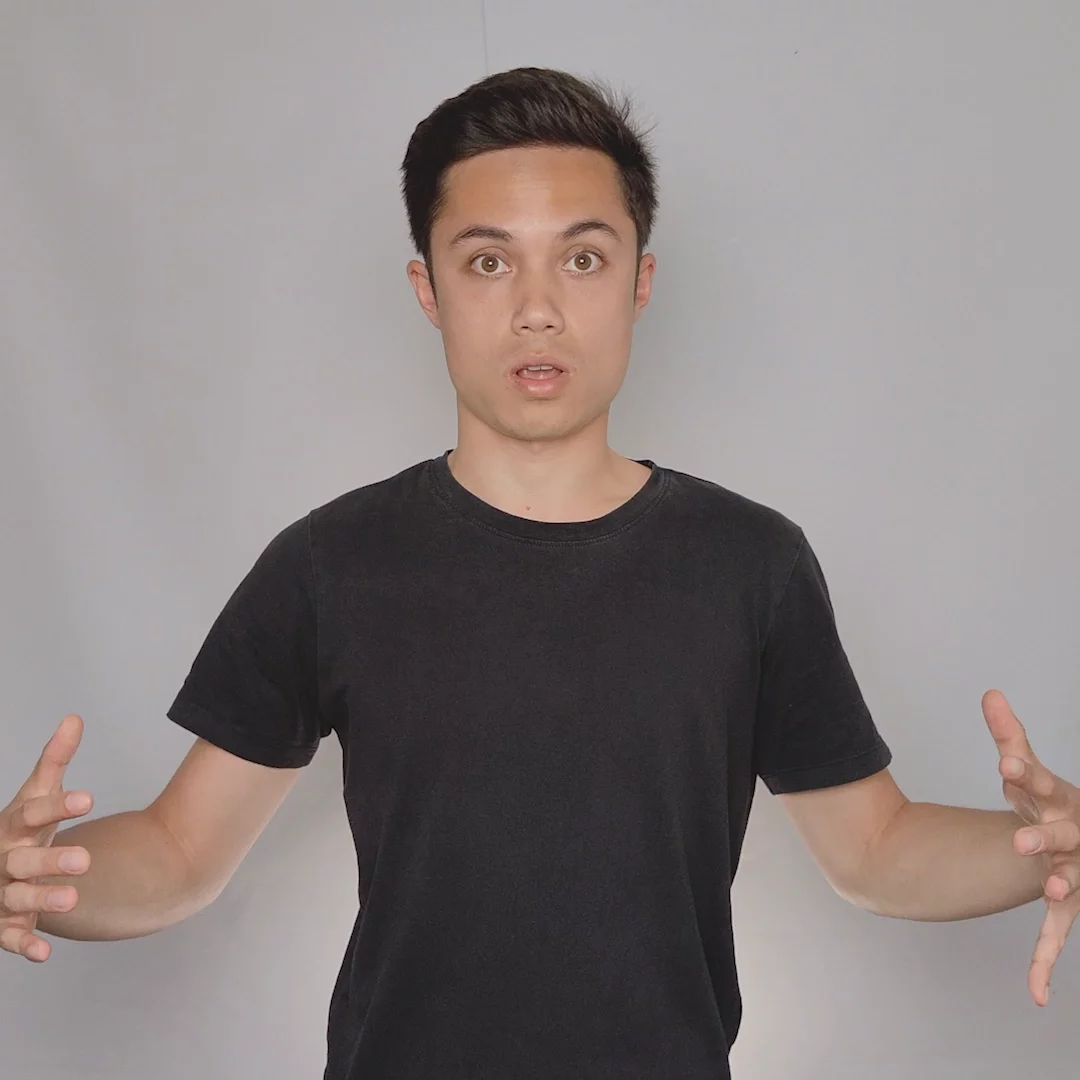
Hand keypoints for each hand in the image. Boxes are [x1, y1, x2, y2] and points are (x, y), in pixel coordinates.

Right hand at [0, 714, 94, 961]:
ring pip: (16, 896)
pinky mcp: (2, 920)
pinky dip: (23, 944)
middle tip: (86, 860)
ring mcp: (0, 890)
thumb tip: (74, 719)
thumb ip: (55, 759)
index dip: (59, 805)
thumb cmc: (22, 826)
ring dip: (41, 899)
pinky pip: (8, 935)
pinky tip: (43, 952)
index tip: (89, 798)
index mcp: (13, 824)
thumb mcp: (37, 793)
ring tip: (71, 899)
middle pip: (23, 860)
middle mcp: (3, 857)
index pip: (33, 812)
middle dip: (50, 860)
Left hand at [983, 688, 1079, 1005]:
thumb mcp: (1028, 770)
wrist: (1077, 835)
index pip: (1042, 783)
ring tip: (1051, 889)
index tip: (1004, 764)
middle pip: (1062, 835)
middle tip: (1021, 840)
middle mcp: (1073, 835)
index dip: (1023, 773)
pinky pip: (1056, 934)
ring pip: (1070, 882)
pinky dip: (1044, 962)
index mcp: (1059, 800)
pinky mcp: (1066, 902)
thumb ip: (1009, 737)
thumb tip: (990, 694)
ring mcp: (1073, 871)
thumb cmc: (1049, 801)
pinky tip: (1035, 993)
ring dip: (1061, 888)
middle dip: (1045, 837)